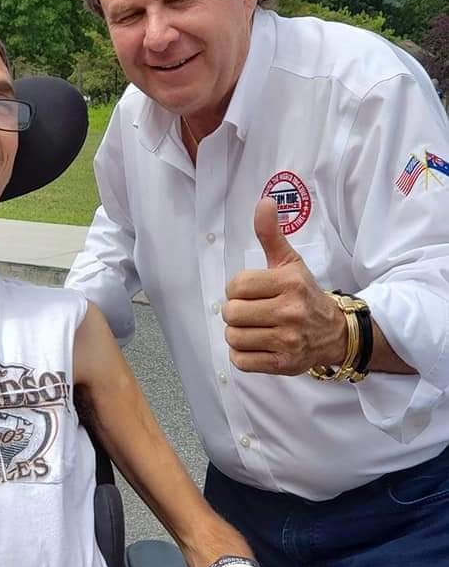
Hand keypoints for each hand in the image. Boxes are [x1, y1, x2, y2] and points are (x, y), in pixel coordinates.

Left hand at [222, 198, 345, 374]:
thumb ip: (271, 234)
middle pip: (232, 313)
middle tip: (250, 312)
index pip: (237, 285)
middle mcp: (290, 312)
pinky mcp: (283, 364)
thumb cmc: (304, 294)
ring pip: (234, 337)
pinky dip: (242, 355)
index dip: (236, 289)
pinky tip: (255, 345)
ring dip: (237, 334)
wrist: (335, 332)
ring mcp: (287, 340)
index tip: (249, 292)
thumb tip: (264, 202)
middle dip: (235, 312)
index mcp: (289, 283)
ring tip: (253, 328)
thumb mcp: (290, 262)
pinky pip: (241, 361)